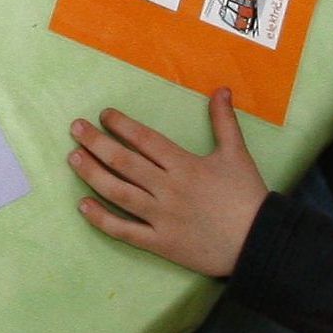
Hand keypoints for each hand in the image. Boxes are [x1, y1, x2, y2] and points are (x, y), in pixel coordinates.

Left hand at [66, 91, 269, 278]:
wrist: (258, 243)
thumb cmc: (247, 197)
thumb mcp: (237, 154)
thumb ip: (224, 122)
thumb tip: (221, 89)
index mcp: (185, 165)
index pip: (145, 140)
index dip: (121, 125)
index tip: (104, 114)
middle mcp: (168, 189)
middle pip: (124, 162)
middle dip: (96, 143)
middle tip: (76, 128)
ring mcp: (161, 217)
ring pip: (118, 193)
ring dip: (92, 174)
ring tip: (74, 158)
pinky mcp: (160, 243)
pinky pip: (124, 230)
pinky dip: (101, 219)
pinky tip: (83, 205)